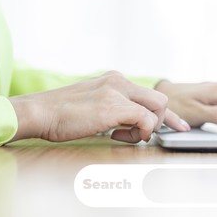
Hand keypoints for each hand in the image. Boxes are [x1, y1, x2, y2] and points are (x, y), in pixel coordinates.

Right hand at [9, 71, 189, 142]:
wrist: (38, 112)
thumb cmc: (60, 114)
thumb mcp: (91, 103)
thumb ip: (112, 107)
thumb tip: (129, 124)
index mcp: (114, 80)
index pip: (150, 95)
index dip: (167, 114)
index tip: (179, 125)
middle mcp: (119, 81)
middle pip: (160, 99)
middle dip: (162, 121)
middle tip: (145, 136)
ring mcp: (117, 91)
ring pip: (158, 108)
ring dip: (147, 127)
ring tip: (122, 135)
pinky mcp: (114, 106)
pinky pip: (146, 120)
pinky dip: (140, 132)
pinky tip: (118, 136)